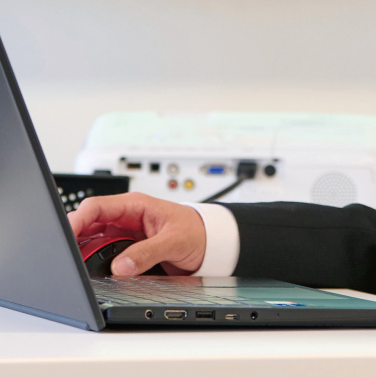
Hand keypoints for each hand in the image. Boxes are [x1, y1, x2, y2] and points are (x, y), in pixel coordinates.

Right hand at [69, 193, 206, 275]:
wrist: (210, 241)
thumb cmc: (197, 231)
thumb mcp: (176, 241)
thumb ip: (149, 252)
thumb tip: (121, 266)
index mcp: (136, 205)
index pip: (96, 207)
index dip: (76, 220)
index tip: (64, 236)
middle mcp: (125, 217)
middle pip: (87, 224)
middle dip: (74, 239)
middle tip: (68, 258)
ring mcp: (122, 233)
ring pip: (90, 241)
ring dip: (83, 253)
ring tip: (78, 267)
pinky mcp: (123, 248)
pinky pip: (100, 253)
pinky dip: (93, 262)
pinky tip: (91, 271)